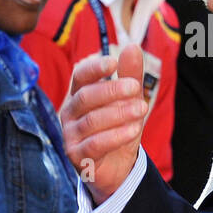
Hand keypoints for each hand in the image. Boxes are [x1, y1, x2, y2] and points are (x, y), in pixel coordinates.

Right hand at [61, 45, 147, 204]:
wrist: (116, 166)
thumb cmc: (118, 127)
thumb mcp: (128, 100)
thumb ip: (130, 75)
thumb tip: (133, 46)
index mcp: (79, 94)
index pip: (80, 76)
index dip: (94, 68)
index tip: (113, 62)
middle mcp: (70, 113)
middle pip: (85, 97)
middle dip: (111, 90)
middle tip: (136, 88)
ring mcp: (71, 135)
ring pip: (91, 121)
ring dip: (118, 114)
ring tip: (142, 110)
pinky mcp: (77, 156)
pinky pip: (95, 144)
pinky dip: (115, 136)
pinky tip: (133, 130)